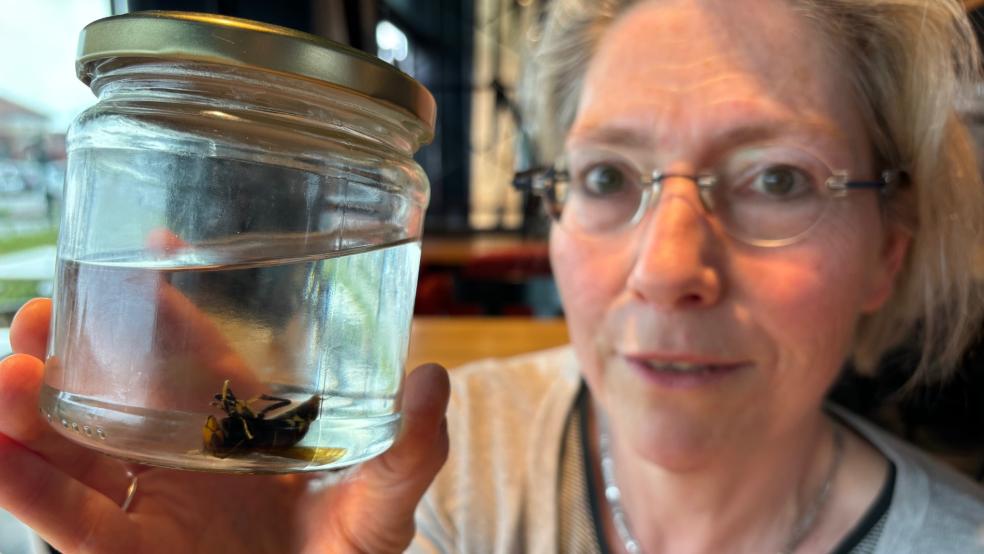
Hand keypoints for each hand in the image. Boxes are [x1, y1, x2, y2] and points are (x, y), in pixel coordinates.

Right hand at [0, 298, 449, 552]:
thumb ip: (409, 452)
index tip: (153, 245)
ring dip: (32, 409)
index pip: (198, 355)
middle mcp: (188, 458)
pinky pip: (67, 521)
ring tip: (7, 366)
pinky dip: (24, 485)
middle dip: (77, 349)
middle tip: (41, 310)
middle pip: (116, 393)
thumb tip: (431, 381)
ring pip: (76, 450)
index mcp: (244, 428)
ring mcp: (152, 506)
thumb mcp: (384, 503)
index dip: (171, 305)